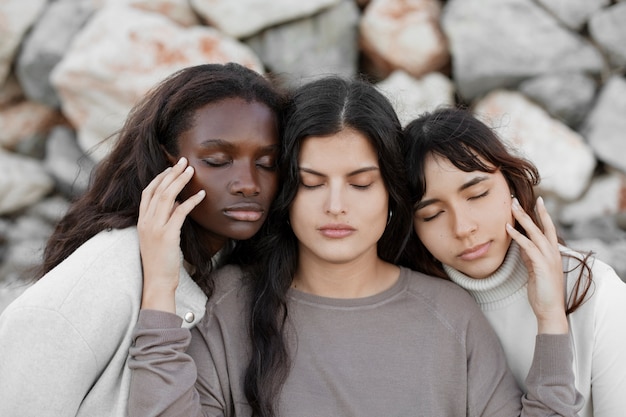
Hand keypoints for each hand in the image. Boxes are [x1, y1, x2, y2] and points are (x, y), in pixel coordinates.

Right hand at [138, 157, 204, 312]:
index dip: (159, 178)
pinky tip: (202, 194)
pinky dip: (191, 201)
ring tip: (191, 170)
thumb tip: (177, 204)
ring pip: (167, 196)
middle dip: (171, 173)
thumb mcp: (158, 237)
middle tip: (183, 161)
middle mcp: (146, 221)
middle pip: (158, 189)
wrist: (157, 281)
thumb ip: (165, 220)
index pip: (148, 192)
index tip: (170, 168)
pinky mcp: (167, 235)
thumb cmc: (160, 261)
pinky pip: (180, 212)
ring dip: (180, 181)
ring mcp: (155, 227)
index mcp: (141, 221)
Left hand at [506, 197, 567, 333]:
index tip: (536, 201)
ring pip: (535, 232)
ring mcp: (549, 258)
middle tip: (517, 198)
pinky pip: (527, 246)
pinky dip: (517, 236)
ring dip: (522, 218)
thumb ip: (530, 255)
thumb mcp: (535, 269)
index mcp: (553, 253)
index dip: (542, 214)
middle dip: (531, 211)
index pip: (548, 229)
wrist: (550, 310)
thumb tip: (521, 243)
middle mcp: (553, 253)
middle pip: (542, 226)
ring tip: (511, 206)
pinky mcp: (542, 265)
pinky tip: (507, 228)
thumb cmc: (542, 291)